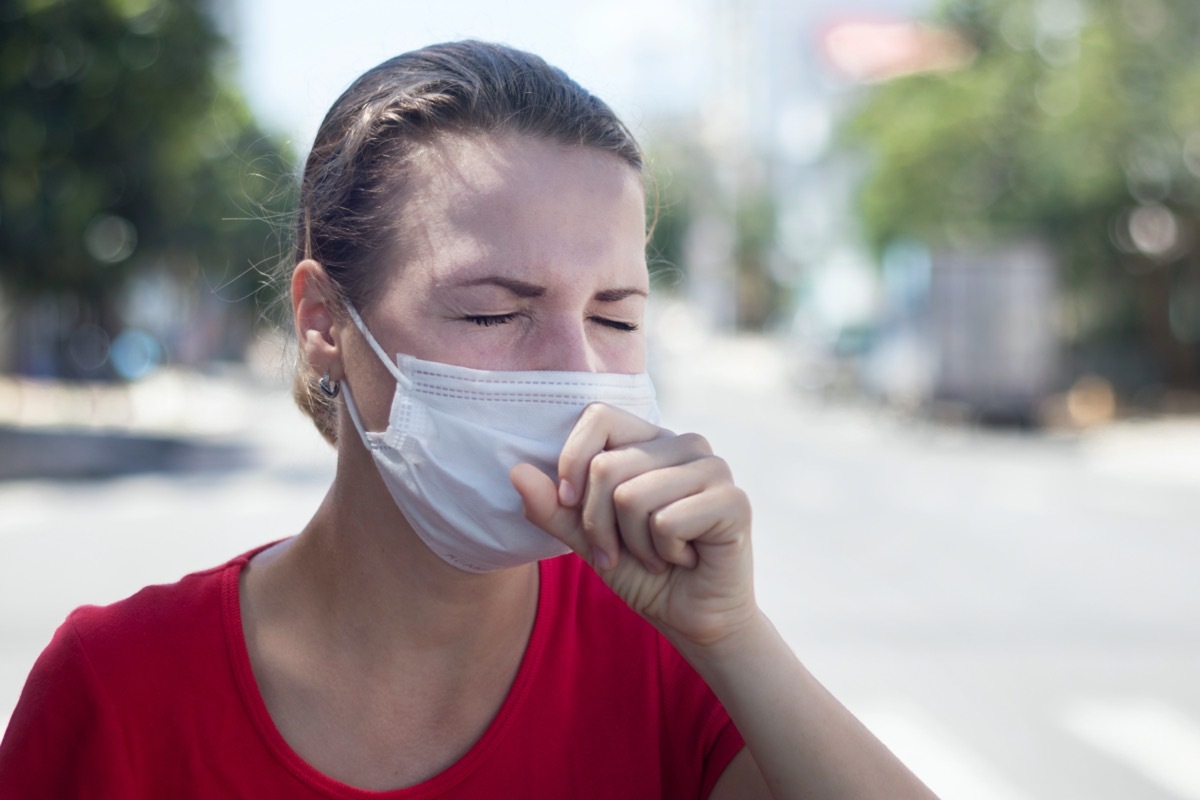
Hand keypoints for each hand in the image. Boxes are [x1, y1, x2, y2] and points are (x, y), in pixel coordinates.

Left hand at [510, 403, 756, 649]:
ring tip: (660, 555)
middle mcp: (686, 444)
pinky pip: (666, 521)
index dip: (571, 461)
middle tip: (622, 551)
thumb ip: (553, 508)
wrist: (693, 618)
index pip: (598, 417)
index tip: (569, 504)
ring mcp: (714, 469)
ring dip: (633, 544)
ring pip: (633, 495)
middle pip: (607, 466)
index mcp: (651, 441)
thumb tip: (516, 471)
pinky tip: (686, 559)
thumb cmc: (644, 572)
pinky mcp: (734, 501)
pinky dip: (664, 554)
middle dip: (599, 525)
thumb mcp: (587, 539)